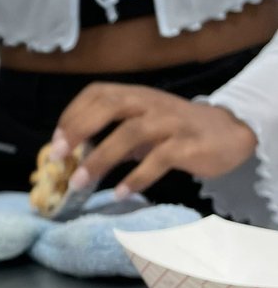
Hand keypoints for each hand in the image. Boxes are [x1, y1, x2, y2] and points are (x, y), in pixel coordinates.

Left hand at [52, 82, 256, 196]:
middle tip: (59, 157)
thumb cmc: (176, 130)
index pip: (97, 93)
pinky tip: (120, 193)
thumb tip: (74, 154)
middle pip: (110, 106)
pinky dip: (137, 178)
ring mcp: (171, 122)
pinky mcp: (189, 145)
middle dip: (80, 129)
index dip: (73, 115)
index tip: (56, 142)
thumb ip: (112, 132)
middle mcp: (151, 103)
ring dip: (101, 158)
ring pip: (131, 133)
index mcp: (135, 95)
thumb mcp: (142, 123)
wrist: (229, 132)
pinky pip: (160, 159)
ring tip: (79, 182)